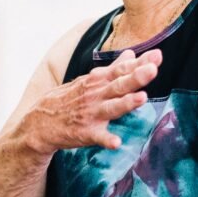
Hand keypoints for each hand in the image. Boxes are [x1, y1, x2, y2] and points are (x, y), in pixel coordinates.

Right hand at [21, 49, 161, 153]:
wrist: (40, 122)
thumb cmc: (70, 98)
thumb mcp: (90, 80)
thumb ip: (114, 69)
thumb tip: (131, 54)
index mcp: (99, 81)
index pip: (122, 69)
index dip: (140, 63)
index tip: (157, 55)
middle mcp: (97, 95)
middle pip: (120, 85)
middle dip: (136, 77)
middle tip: (153, 69)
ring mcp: (91, 114)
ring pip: (112, 107)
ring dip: (127, 103)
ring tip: (142, 98)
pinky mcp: (85, 133)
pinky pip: (98, 137)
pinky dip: (107, 140)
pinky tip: (117, 143)